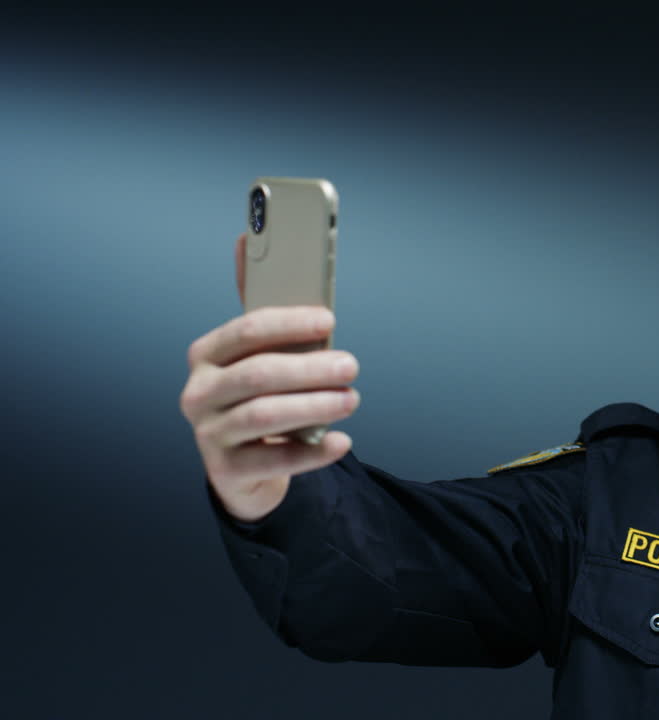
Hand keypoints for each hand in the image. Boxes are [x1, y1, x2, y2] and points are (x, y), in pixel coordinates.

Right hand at [179, 234, 359, 521]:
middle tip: (352, 366)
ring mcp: (208, 434)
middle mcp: (198, 392)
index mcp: (207, 354)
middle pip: (256, 375)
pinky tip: (341, 442)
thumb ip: (259, 303)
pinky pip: (273, 460)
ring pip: (263, 416)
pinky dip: (312, 452)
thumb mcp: (257, 352)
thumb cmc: (257, 394)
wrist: (243, 465)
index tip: (330, 320)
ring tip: (351, 399)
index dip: (289, 323)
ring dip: (314, 406)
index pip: (245, 331)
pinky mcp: (227, 471)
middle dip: (309, 368)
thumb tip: (246, 235)